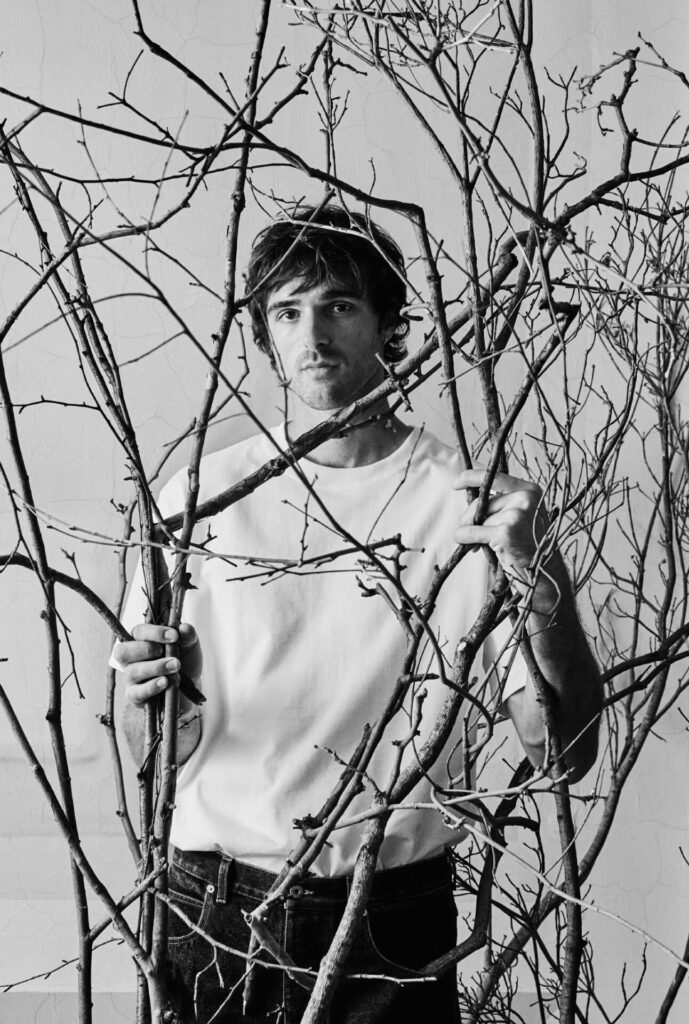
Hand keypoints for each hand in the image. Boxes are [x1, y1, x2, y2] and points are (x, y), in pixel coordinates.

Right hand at [114, 622, 202, 709]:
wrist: (190, 686)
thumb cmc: (184, 660)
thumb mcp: (190, 645)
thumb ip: (188, 635)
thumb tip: (184, 628)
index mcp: (141, 640)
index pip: (139, 632)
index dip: (155, 632)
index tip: (174, 636)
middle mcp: (131, 658)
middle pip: (123, 652)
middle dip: (145, 650)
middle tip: (164, 651)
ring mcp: (131, 678)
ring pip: (132, 672)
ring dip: (155, 668)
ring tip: (175, 666)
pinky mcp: (135, 696)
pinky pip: (136, 693)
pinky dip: (151, 687)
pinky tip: (165, 682)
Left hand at [453, 468, 552, 600]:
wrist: (544, 572)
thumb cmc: (529, 545)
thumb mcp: (521, 517)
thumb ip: (501, 505)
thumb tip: (470, 502)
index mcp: (530, 490)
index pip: (495, 477)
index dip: (471, 477)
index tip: (456, 483)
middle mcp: (526, 498)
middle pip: (482, 501)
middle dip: (468, 517)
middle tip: (467, 531)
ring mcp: (517, 514)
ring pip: (478, 518)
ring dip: (470, 532)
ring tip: (479, 545)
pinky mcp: (506, 531)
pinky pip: (472, 531)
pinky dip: (465, 538)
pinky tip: (471, 546)